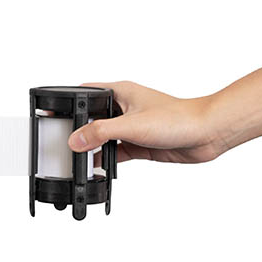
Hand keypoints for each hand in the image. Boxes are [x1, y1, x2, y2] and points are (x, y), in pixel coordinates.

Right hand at [67, 81, 222, 163]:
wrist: (207, 133)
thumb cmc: (179, 118)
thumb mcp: (132, 125)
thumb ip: (101, 132)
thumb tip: (76, 140)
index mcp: (121, 92)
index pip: (86, 93)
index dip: (69, 102)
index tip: (54, 114)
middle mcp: (124, 108)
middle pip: (91, 118)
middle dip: (78, 130)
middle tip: (64, 142)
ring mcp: (131, 127)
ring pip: (103, 137)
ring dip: (93, 148)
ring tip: (79, 158)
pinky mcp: (139, 144)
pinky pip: (115, 153)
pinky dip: (106, 160)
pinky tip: (97, 168)